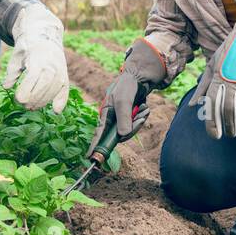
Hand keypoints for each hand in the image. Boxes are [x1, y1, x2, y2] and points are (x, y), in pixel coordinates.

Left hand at [4, 5, 69, 110]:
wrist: (44, 36)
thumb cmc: (27, 47)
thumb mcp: (16, 57)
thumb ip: (11, 73)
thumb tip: (6, 87)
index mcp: (37, 62)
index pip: (31, 82)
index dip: (23, 94)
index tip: (17, 98)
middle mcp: (51, 67)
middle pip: (42, 90)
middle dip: (31, 101)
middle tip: (23, 105)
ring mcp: (60, 72)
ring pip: (52, 93)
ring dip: (41, 103)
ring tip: (32, 106)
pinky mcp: (64, 76)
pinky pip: (64, 91)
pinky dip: (61, 101)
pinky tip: (56, 111)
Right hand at [89, 38, 165, 152]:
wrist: (139, 77)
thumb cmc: (127, 86)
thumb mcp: (123, 100)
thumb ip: (123, 118)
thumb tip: (123, 136)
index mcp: (106, 114)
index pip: (99, 133)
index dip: (95, 145)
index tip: (89, 157)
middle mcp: (112, 119)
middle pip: (120, 135)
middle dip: (133, 127)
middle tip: (141, 117)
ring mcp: (122, 119)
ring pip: (131, 130)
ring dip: (139, 120)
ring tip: (144, 108)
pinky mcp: (130, 118)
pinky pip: (137, 125)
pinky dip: (143, 117)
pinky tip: (145, 108)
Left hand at [189, 0, 235, 138]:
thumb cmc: (229, 52)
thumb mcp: (211, 66)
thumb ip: (203, 87)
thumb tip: (193, 105)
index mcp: (217, 79)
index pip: (212, 106)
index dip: (213, 123)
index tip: (214, 136)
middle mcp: (230, 83)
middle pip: (228, 111)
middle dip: (227, 126)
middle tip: (227, 135)